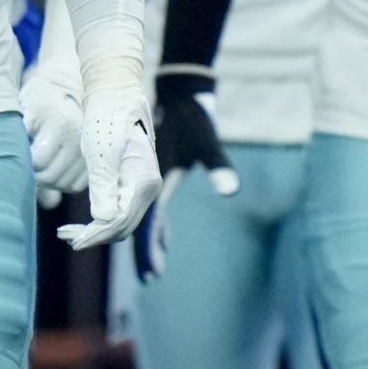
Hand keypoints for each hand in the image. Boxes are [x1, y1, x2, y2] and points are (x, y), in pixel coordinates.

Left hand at [21, 53, 85, 208]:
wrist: (69, 90)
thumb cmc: (41, 100)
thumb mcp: (26, 108)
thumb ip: (17, 131)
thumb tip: (11, 156)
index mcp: (61, 126)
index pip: (38, 162)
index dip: (24, 162)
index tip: (20, 153)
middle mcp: (80, 141)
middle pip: (50, 177)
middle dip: (34, 174)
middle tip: (27, 162)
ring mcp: (89, 153)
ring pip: (62, 184)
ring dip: (48, 181)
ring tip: (40, 164)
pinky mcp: (94, 162)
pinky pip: (75, 185)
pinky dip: (62, 182)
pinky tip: (54, 168)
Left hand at [57, 67, 157, 250]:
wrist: (114, 93)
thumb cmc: (106, 118)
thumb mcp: (101, 152)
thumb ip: (104, 187)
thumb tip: (103, 221)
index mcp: (144, 182)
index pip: (121, 221)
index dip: (96, 235)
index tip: (72, 240)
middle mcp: (147, 187)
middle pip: (122, 225)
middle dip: (95, 235)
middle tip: (66, 236)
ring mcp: (140, 185)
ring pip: (120, 220)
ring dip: (96, 229)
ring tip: (67, 231)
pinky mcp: (130, 181)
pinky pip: (117, 208)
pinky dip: (100, 217)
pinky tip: (82, 219)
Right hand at [138, 67, 235, 280]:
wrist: (177, 90)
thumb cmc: (192, 116)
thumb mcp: (208, 140)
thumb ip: (219, 165)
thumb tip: (233, 190)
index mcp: (152, 178)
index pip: (145, 222)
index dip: (148, 249)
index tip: (152, 275)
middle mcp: (143, 180)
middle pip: (134, 223)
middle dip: (142, 250)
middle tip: (150, 278)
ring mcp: (143, 175)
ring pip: (136, 214)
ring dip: (143, 238)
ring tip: (152, 265)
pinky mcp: (148, 170)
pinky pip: (144, 203)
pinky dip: (151, 222)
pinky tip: (163, 235)